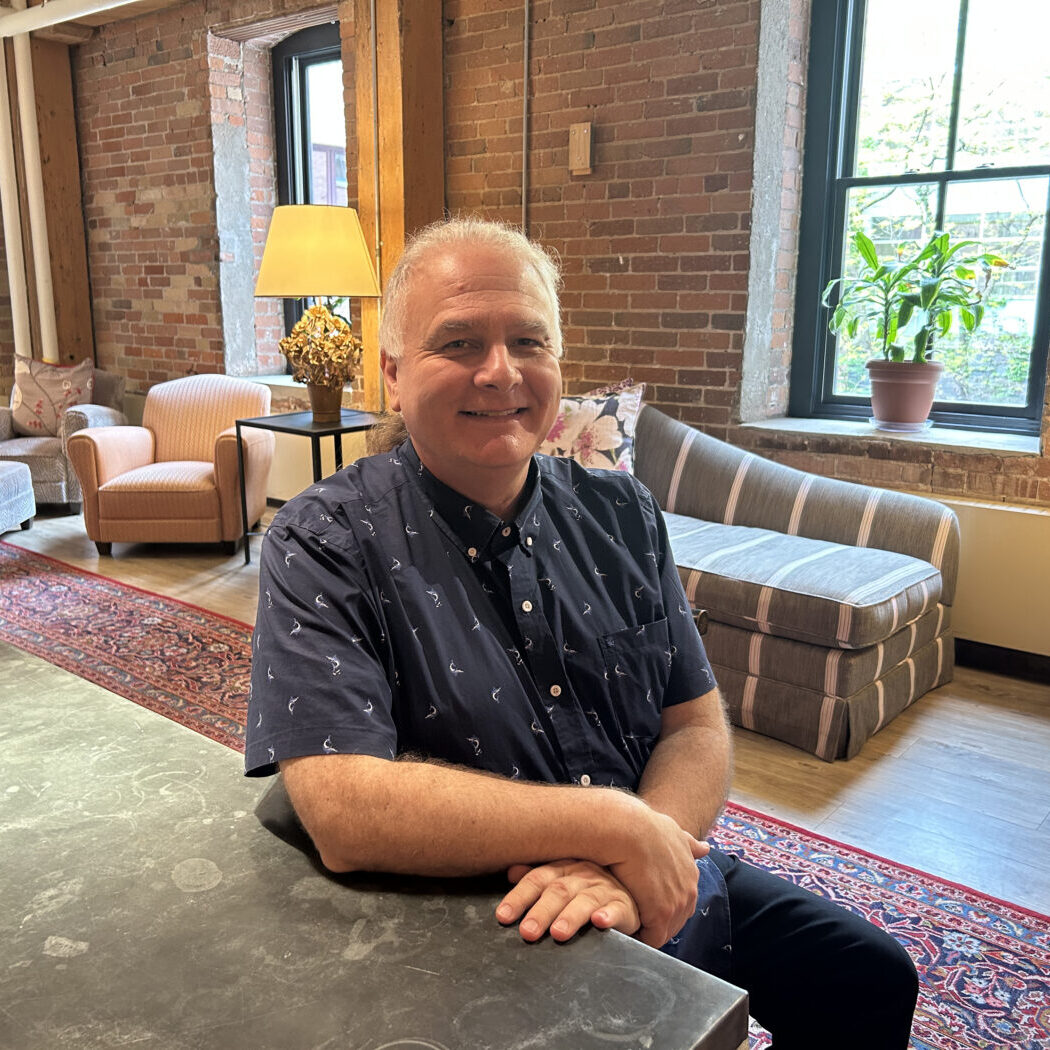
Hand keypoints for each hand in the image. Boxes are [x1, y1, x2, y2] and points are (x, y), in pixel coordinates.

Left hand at [495, 859, 639, 942]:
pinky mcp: (624, 905)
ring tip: (558, 933)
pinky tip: (600, 922)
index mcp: (562, 868)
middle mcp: (582, 875)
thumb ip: (536, 878)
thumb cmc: (585, 889)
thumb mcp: (561, 879)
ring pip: (585, 900)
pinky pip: (617, 909)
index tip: (503, 916)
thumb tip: (510, 872)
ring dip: (571, 916)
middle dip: (541, 912)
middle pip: (558, 891)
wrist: (626, 892)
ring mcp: (604, 889)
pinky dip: (609, 915)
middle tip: (527, 932)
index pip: (537, 879)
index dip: (519, 897)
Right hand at [607, 804, 709, 947]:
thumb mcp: (673, 832)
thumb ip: (689, 844)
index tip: (646, 903)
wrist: (630, 829)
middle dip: (658, 921)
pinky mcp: (660, 914)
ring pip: (664, 930)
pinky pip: (652, 938)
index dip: (664, 904)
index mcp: (691, 873)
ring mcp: (677, 903)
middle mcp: (689, 890)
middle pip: (676, 919)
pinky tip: (626, 933)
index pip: (682, 900)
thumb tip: (706, 849)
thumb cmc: (643, 826)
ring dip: (648, 931)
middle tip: (636, 917)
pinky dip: (640, 939)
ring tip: (629, 927)